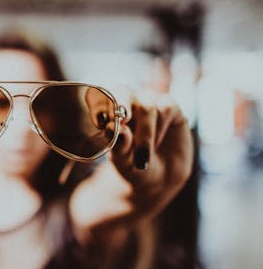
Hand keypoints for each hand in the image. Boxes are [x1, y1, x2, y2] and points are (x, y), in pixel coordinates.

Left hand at [108, 87, 193, 214]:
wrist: (161, 177)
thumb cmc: (134, 166)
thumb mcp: (124, 162)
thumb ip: (118, 146)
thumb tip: (112, 128)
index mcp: (109, 113)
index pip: (99, 98)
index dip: (98, 105)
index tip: (99, 122)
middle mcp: (128, 103)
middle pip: (122, 91)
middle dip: (121, 104)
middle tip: (122, 121)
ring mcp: (149, 103)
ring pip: (146, 104)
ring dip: (145, 131)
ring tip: (143, 156)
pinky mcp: (170, 107)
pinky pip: (166, 108)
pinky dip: (160, 127)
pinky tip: (157, 143)